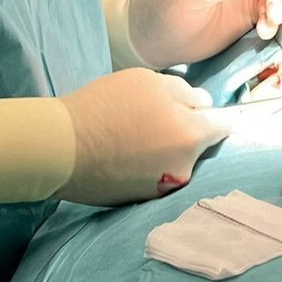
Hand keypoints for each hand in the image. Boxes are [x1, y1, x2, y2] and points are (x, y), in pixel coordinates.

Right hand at [63, 69, 226, 204]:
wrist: (60, 148)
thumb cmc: (105, 107)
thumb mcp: (150, 81)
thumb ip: (185, 92)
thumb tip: (204, 104)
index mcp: (191, 137)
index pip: (221, 126)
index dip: (211, 115)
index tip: (197, 111)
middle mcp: (184, 169)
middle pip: (195, 146)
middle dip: (182, 132)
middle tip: (150, 117)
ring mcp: (162, 189)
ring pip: (173, 162)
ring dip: (162, 150)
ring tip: (129, 136)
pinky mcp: (138, 200)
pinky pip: (152, 176)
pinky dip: (143, 166)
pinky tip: (120, 154)